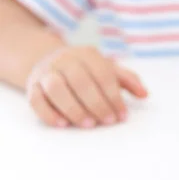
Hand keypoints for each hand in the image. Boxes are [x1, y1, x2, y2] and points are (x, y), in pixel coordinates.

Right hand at [25, 46, 147, 127]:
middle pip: (80, 81)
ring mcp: (46, 72)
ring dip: (73, 108)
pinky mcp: (32, 86)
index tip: (122, 115)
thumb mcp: (108, 69)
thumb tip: (144, 94)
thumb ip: (128, 80)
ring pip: (56, 88)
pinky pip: (36, 99)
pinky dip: (48, 113)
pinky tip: (63, 124)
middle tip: (107, 121)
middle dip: (96, 104)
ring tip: (88, 125)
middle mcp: (65, 60)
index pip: (102, 74)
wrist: (48, 59)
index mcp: (88, 55)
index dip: (114, 96)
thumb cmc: (87, 69)